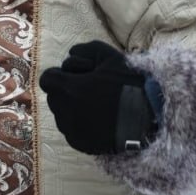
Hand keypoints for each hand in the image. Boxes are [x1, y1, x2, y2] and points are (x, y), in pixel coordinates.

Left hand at [38, 40, 156, 154]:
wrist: (148, 119)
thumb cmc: (129, 84)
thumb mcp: (110, 56)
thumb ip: (84, 50)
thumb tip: (70, 54)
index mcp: (68, 90)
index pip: (47, 79)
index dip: (61, 75)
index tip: (79, 76)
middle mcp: (64, 112)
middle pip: (55, 97)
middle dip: (67, 91)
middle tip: (91, 90)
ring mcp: (71, 130)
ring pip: (62, 114)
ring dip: (73, 108)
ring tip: (98, 106)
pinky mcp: (79, 144)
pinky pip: (72, 130)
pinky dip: (81, 124)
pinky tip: (100, 120)